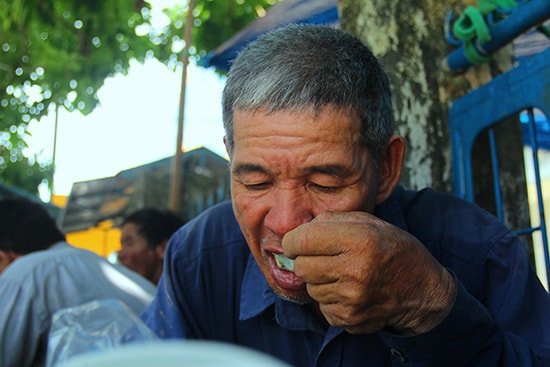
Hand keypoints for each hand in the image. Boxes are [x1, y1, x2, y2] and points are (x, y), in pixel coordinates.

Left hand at [281, 211, 455, 335]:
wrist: (422, 290)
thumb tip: (295, 234)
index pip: (301, 240)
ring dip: (320, 281)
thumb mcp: (369, 222)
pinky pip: (322, 307)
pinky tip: (350, 292)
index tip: (297, 242)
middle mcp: (355, 270)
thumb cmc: (393, 250)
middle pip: (301, 267)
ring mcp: (352, 299)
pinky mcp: (350, 319)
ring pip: (310, 288)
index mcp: (358, 240)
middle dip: (306, 260)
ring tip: (343, 274)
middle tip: (324, 258)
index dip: (293, 241)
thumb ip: (330, 221)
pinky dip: (331, 299)